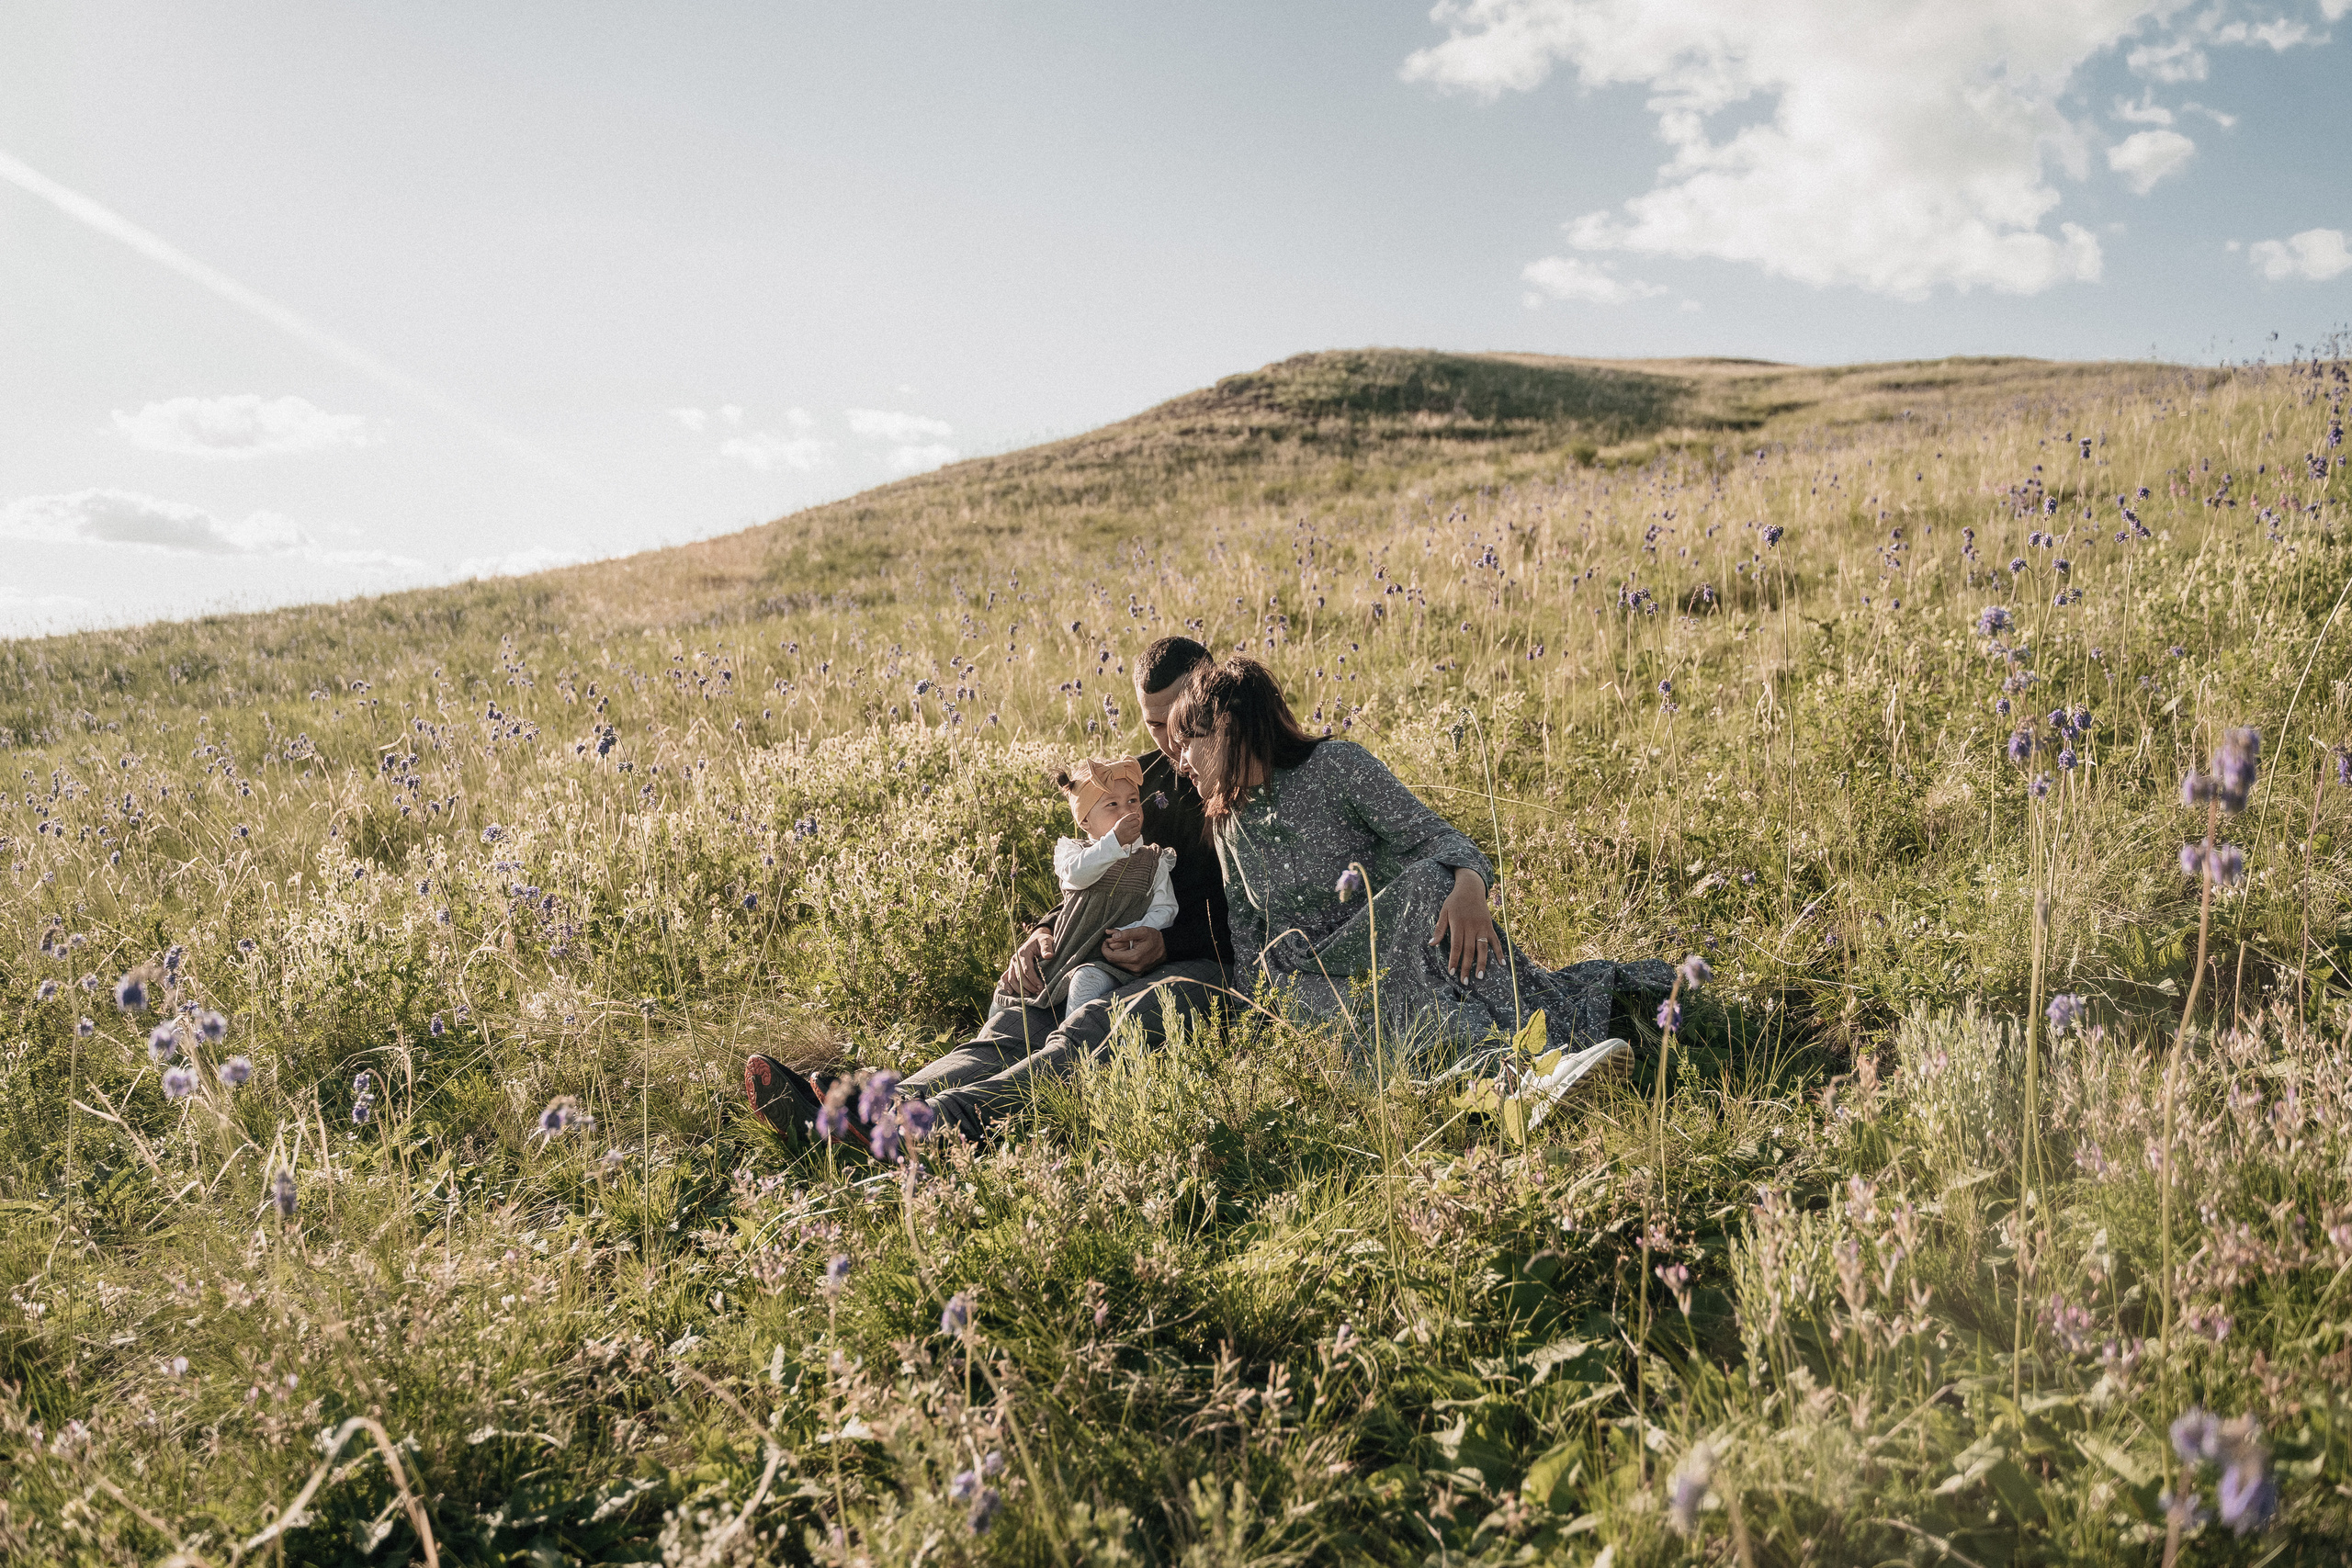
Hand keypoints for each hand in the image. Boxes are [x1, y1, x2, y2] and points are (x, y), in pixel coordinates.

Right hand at [1001, 928, 1055, 997]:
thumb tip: (1049, 956)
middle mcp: (1015, 959)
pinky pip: (1005, 978)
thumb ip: (1047, 947)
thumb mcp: (1046, 941)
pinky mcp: (1011, 968)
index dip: (1033, 980)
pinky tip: (1011, 992)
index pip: (1026, 969)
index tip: (1041, 987)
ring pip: (1012, 979)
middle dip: (1028, 986)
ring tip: (1029, 995)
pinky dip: (1006, 986)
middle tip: (1038, 993)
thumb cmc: (1042, 941)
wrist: (1035, 940)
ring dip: (1019, 989)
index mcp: (1022, 953)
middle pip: (1019, 976)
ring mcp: (1011, 964)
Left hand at [1099, 924, 1164, 973]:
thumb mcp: (1142, 931)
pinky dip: (1121, 959)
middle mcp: (1134, 967)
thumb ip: (1127, 933)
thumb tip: (1113, 936)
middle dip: (1110, 951)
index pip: (1111, 957)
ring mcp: (1136, 971)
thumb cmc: (1154, 938)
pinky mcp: (1137, 973)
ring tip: (1120, 945)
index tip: (1105, 941)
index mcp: (1134, 957)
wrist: (1166, 947)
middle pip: (1113, 961)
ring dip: (1115, 955)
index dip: (1105, 949)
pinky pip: (1124, 967)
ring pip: (1118, 964)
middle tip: (1112, 941)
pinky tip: (1125, 951)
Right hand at [1112, 809, 1142, 845]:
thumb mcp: (1120, 821)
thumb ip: (1127, 818)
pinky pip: (1138, 833)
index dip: (1136, 815)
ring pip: (1138, 827)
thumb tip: (1135, 815)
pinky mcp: (1132, 837)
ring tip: (1131, 830)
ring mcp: (1129, 832)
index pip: (1132, 815)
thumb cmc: (1118, 830)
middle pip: (1137, 821)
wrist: (1115, 838)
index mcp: (1123, 821)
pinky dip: (1137, 833)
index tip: (1138, 815)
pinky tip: (1132, 833)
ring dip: (1136, 828)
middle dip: (1136, 822)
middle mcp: (1126, 826)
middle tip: (1133, 824)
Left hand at [1430, 867, 1498, 982]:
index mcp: (1458, 924)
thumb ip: (1439, 928)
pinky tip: (1502, 964)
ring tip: (1479, 977)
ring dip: (1481, 963)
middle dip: (1466, 967)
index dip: (1454, 960)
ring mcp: (1482, 927)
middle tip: (1464, 981)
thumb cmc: (1454, 901)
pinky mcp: (1489, 926)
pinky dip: (1500, 952)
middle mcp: (1472, 927)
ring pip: (1483, 948)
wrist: (1471, 888)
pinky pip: (1496, 941)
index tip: (1451, 972)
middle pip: (1469, 950)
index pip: (1456, 946)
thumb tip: (1431, 944)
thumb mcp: (1444, 911)